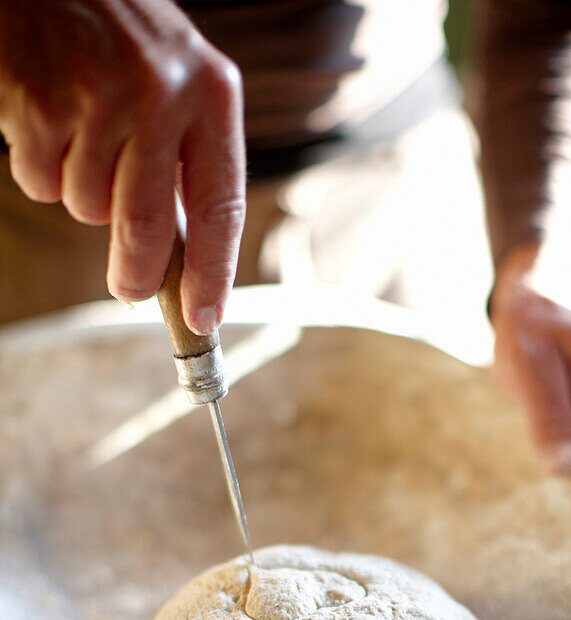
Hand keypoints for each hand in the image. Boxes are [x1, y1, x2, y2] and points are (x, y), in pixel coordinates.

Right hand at [0, 0, 244, 333]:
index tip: (204, 319)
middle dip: (138, 275)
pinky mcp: (40, 101)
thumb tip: (186, 261)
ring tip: (80, 136)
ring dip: (81, 194)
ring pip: (88, 208)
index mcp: (211, 92)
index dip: (213, 274)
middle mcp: (162, 93)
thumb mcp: (178, 83)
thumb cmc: (120, 38)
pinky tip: (46, 121)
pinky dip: (40, 168)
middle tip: (131, 289)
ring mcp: (99, 96)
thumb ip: (186, 159)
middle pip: (148, 228)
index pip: (220, 207)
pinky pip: (40, 182)